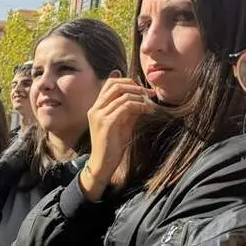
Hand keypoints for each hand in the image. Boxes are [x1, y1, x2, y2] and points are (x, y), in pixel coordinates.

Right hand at [82, 78, 156, 199]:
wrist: (103, 163)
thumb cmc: (113, 144)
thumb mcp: (123, 122)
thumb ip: (129, 109)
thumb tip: (141, 96)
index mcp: (97, 107)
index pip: (110, 83)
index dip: (127, 81)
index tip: (142, 89)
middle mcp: (95, 109)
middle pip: (116, 85)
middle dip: (135, 87)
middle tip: (149, 93)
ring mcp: (99, 116)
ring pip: (123, 96)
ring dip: (141, 98)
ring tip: (151, 105)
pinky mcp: (106, 123)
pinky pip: (126, 107)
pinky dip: (140, 106)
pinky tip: (148, 111)